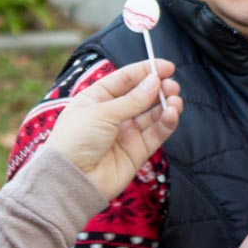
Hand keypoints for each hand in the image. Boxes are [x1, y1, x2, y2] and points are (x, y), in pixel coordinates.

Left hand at [48, 60, 182, 200]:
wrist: (71, 179)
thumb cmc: (75, 140)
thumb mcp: (101, 112)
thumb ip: (132, 99)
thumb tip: (154, 81)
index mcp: (96, 99)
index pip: (124, 79)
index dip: (145, 71)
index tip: (166, 67)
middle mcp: (112, 114)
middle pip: (141, 96)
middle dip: (158, 88)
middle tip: (172, 85)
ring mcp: (125, 133)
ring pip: (152, 114)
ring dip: (166, 105)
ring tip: (175, 99)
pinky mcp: (137, 151)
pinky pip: (156, 133)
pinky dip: (167, 122)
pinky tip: (172, 114)